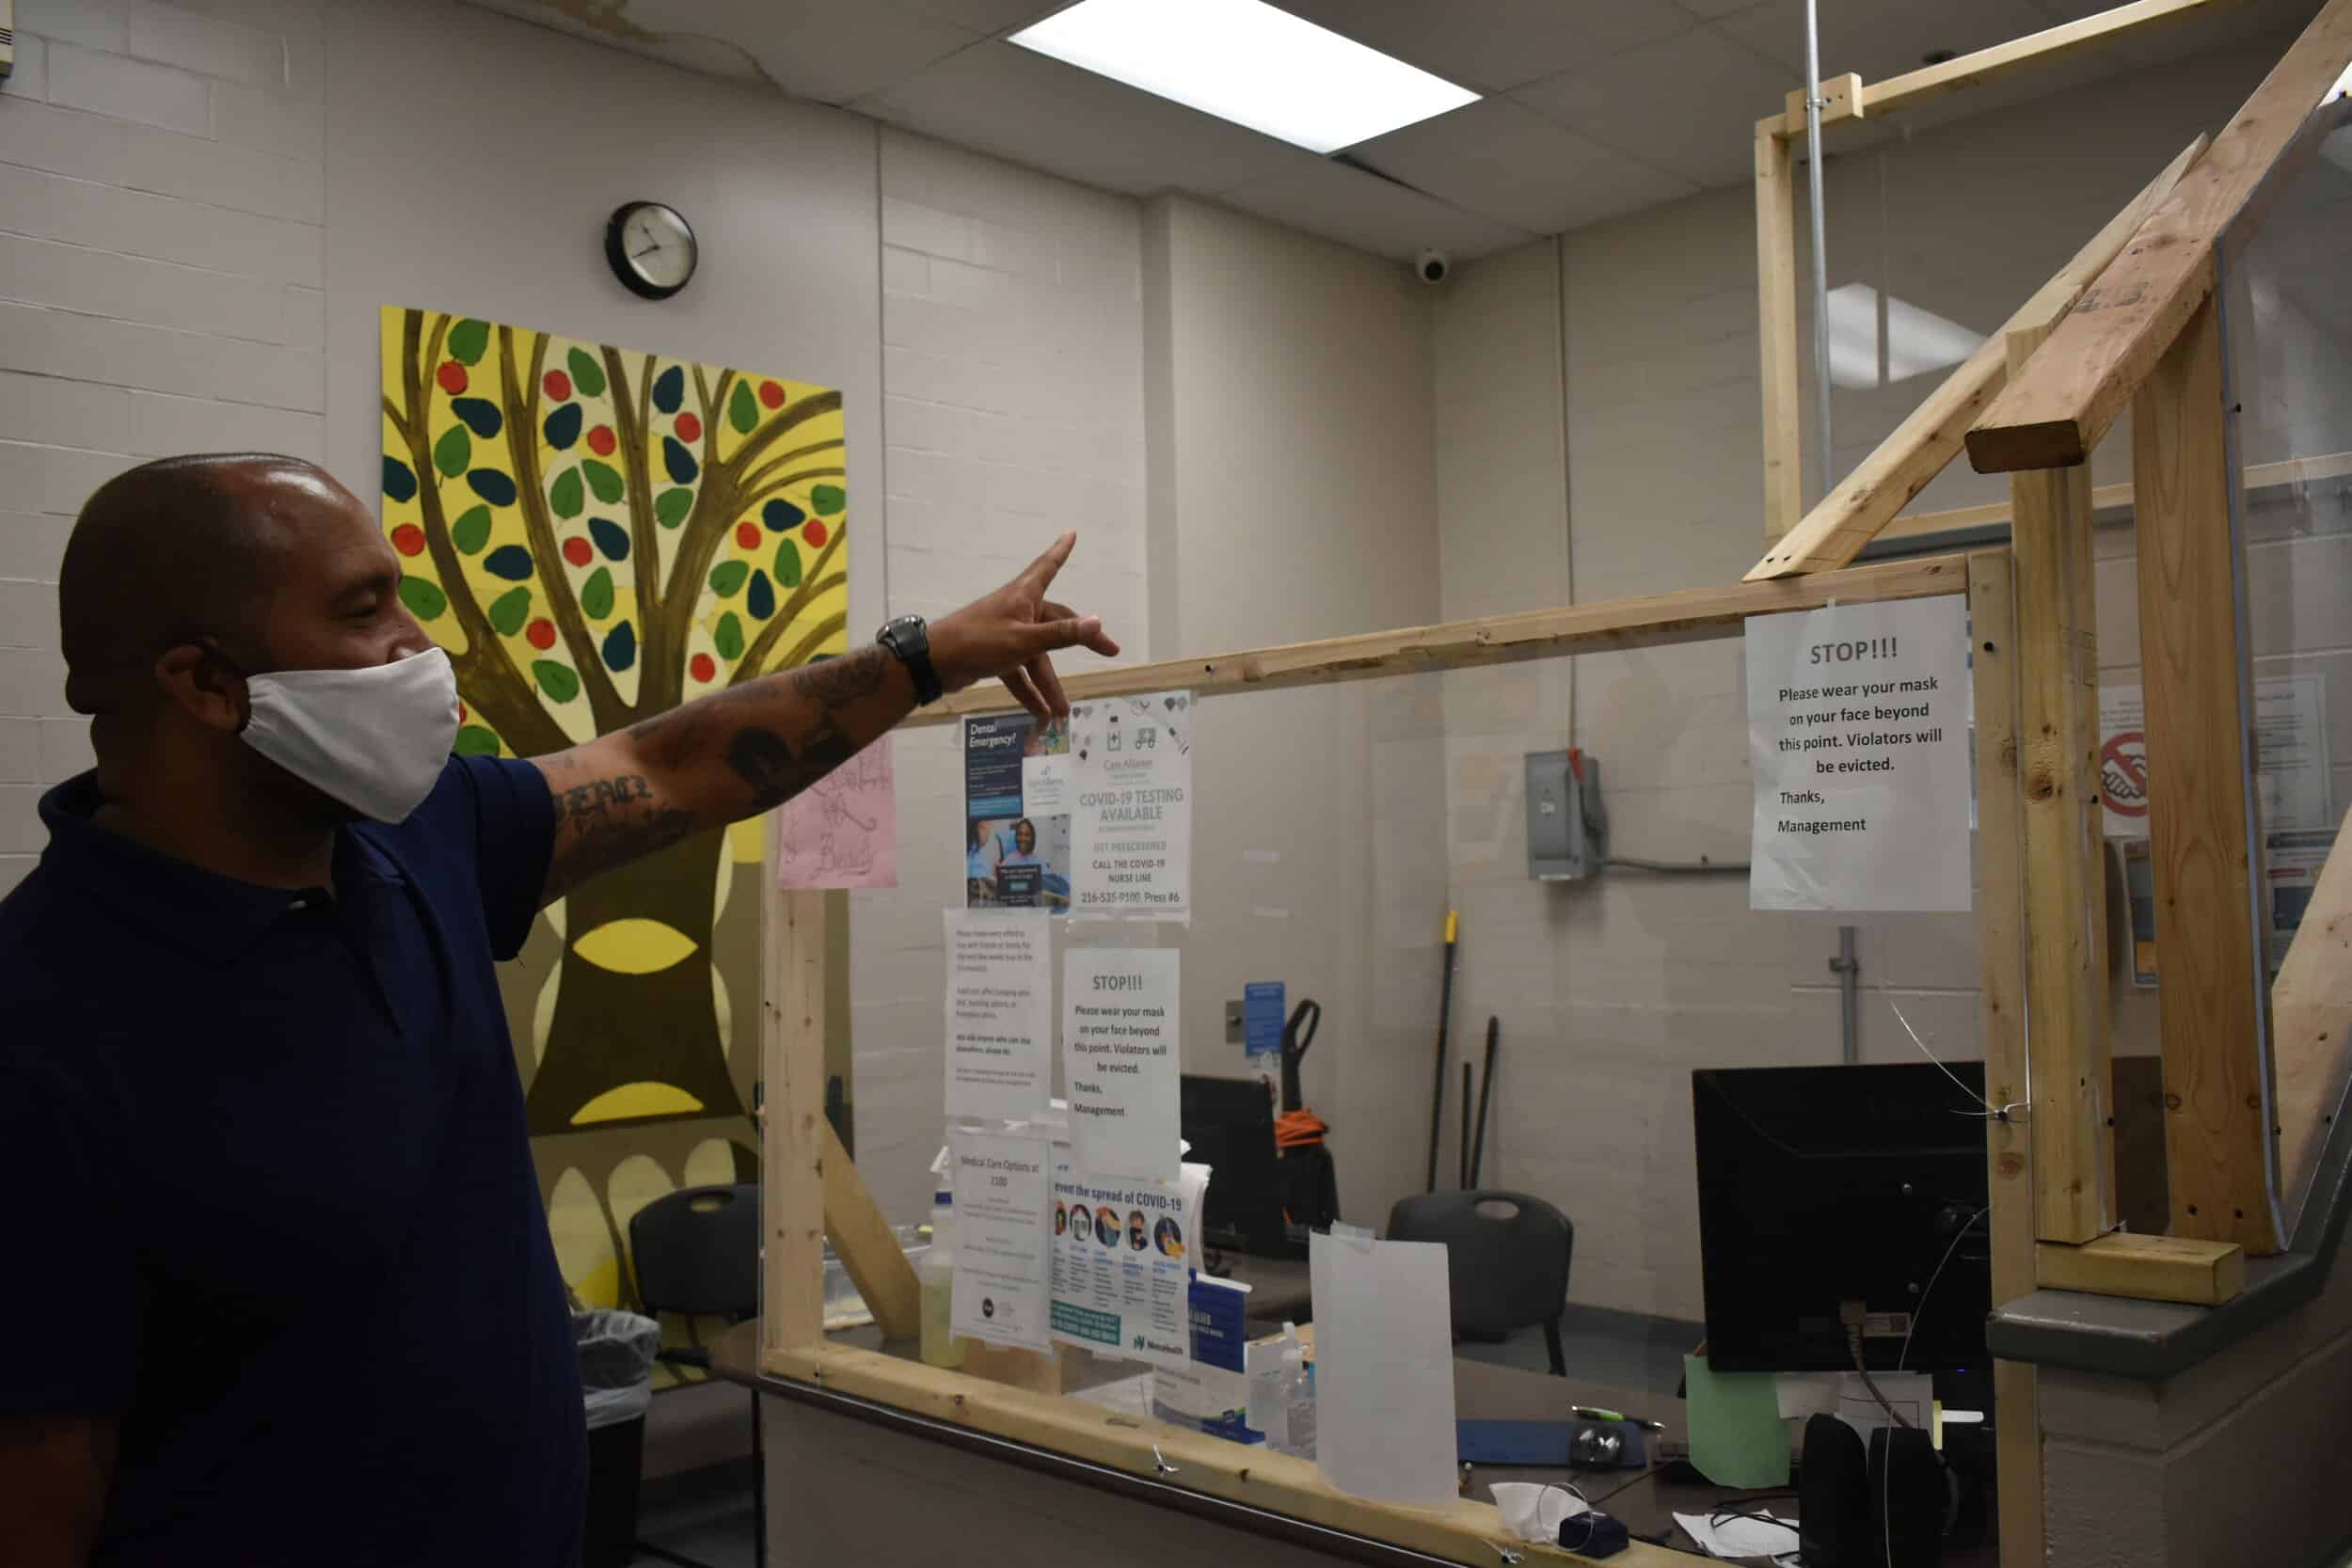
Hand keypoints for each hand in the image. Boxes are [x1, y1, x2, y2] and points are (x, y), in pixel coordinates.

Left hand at [928, 531, 1119, 720]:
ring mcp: (1007, 634)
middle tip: (1110, 651)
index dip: (1061, 552)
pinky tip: (1040, 715)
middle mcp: (1018, 611)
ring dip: (1049, 685)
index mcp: (1024, 596)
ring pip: (1037, 658)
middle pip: (1057, 625)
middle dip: (1081, 641)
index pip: (1048, 567)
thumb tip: (1097, 622)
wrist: (935, 663)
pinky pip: (1020, 674)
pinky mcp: (996, 655)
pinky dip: (1029, 692)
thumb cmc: (979, 641)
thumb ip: (1061, 635)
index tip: (1071, 534)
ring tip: (1062, 713)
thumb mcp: (1024, 640)